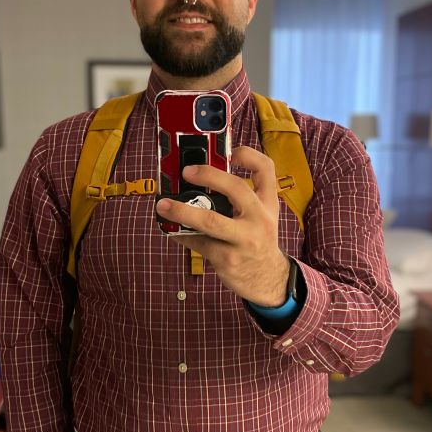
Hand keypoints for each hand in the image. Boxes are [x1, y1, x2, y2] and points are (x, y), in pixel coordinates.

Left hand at [155, 145, 290, 305]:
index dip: (248, 155)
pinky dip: (180, 235)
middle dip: (209, 175)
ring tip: (163, 205)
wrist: (269, 280)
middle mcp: (259, 219)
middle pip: (236, 188)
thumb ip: (241, 198)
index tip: (230, 151)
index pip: (266, 170)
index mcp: (267, 204)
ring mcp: (243, 240)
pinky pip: (198, 243)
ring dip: (182, 211)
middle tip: (187, 172)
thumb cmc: (258, 242)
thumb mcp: (260, 217)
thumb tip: (199, 180)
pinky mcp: (227, 259)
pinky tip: (171, 230)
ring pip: (210, 220)